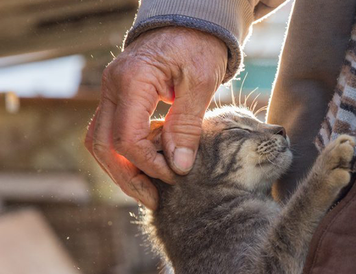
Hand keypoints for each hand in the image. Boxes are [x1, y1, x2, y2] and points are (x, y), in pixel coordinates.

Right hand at [84, 27, 227, 209]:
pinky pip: (112, 131)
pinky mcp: (119, 97)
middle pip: (103, 145)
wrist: (190, 22)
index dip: (149, 164)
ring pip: (101, 141)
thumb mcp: (201, 83)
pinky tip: (150, 163)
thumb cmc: (199, 45)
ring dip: (122, 169)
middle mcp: (112, 86)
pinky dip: (127, 152)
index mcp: (132, 80)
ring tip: (149, 188)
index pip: (127, 137)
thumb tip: (178, 166)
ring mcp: (111, 91)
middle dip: (127, 178)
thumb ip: (187, 125)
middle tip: (153, 199)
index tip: (174, 176)